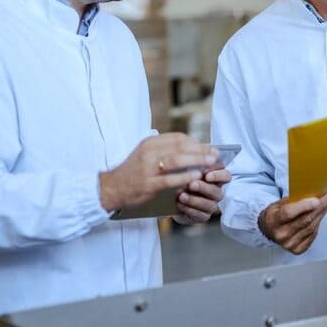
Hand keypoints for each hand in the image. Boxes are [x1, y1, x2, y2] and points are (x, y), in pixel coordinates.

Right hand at [99, 133, 218, 212]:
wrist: (111, 188)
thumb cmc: (133, 172)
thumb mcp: (146, 154)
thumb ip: (165, 150)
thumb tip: (191, 148)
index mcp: (150, 143)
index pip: (178, 138)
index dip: (196, 142)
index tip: (209, 147)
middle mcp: (149, 152)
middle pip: (181, 147)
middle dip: (201, 150)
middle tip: (216, 154)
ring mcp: (148, 168)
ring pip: (177, 160)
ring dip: (197, 160)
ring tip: (211, 163)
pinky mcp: (148, 184)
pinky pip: (170, 179)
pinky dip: (185, 177)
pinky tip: (196, 177)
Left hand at [173, 167, 231, 224]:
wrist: (169, 198)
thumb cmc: (182, 180)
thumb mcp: (187, 169)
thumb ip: (194, 165)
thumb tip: (193, 156)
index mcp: (216, 178)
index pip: (226, 176)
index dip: (218, 175)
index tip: (207, 175)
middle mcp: (216, 192)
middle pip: (218, 191)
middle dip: (204, 188)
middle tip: (192, 184)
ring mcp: (211, 205)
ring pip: (210, 205)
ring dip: (195, 200)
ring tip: (182, 196)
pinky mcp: (203, 216)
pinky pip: (200, 215)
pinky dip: (190, 209)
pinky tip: (180, 204)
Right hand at [257, 194, 326, 254]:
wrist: (269, 230)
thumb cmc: (276, 214)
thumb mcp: (279, 204)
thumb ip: (294, 200)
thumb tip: (314, 194)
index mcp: (273, 220)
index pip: (289, 213)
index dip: (304, 206)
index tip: (317, 200)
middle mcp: (281, 234)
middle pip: (305, 220)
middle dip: (320, 207)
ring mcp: (289, 244)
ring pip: (311, 227)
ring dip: (321, 214)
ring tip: (326, 204)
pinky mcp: (297, 249)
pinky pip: (312, 235)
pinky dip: (317, 224)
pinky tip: (319, 216)